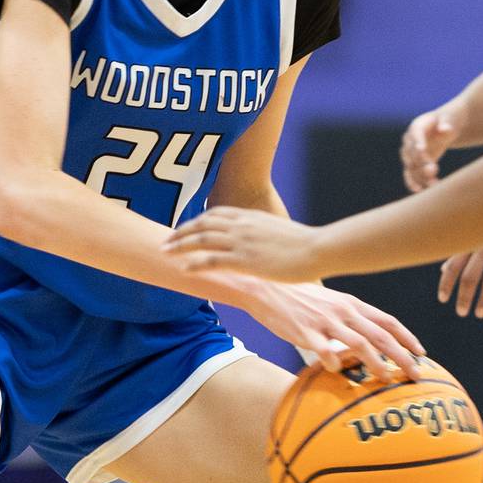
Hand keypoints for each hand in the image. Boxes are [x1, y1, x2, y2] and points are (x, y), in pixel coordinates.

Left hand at [164, 206, 326, 282]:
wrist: (317, 249)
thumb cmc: (305, 244)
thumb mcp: (279, 232)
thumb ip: (263, 234)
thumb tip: (259, 243)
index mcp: (250, 217)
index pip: (215, 214)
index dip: (197, 221)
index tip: (185, 228)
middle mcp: (242, 225)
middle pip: (203, 224)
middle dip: (182, 231)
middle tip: (166, 240)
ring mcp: (242, 242)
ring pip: (202, 240)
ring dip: (180, 245)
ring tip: (165, 252)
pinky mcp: (245, 260)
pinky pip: (212, 260)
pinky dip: (195, 262)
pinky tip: (184, 268)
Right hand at [243, 280, 425, 382]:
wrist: (267, 287)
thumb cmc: (300, 298)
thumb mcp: (331, 303)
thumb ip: (349, 319)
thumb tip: (365, 341)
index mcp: (352, 304)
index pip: (387, 320)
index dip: (407, 337)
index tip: (421, 353)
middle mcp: (343, 311)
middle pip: (380, 334)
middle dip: (402, 355)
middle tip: (416, 374)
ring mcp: (325, 321)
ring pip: (358, 342)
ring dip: (376, 361)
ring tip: (387, 378)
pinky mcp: (304, 331)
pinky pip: (322, 349)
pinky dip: (333, 361)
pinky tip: (338, 371)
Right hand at [400, 106, 462, 191]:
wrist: (444, 127)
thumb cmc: (449, 120)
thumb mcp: (451, 119)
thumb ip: (447, 123)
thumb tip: (445, 129)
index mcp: (417, 126)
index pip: (415, 134)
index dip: (418, 142)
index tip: (422, 150)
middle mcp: (409, 140)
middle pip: (412, 152)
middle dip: (421, 162)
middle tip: (433, 170)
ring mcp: (410, 153)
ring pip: (411, 166)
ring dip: (420, 176)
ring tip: (434, 184)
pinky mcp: (413, 164)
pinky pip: (410, 174)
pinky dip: (412, 182)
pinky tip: (419, 190)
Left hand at [437, 229, 482, 317]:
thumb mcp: (477, 234)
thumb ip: (460, 252)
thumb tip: (443, 270)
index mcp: (471, 242)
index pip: (453, 266)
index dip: (446, 283)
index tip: (443, 299)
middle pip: (470, 276)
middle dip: (464, 297)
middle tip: (461, 312)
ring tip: (479, 313)